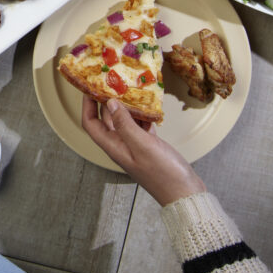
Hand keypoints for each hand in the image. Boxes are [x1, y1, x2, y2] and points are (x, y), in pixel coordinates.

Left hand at [81, 97, 205, 206]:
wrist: (185, 193)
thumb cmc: (163, 174)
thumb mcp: (142, 146)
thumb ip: (125, 124)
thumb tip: (111, 104)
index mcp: (114, 147)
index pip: (91, 124)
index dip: (87, 105)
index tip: (89, 86)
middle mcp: (122, 145)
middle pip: (107, 118)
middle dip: (107, 99)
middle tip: (112, 79)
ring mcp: (136, 145)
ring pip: (125, 119)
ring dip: (127, 104)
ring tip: (130, 86)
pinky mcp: (149, 144)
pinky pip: (141, 124)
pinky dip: (143, 113)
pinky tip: (149, 103)